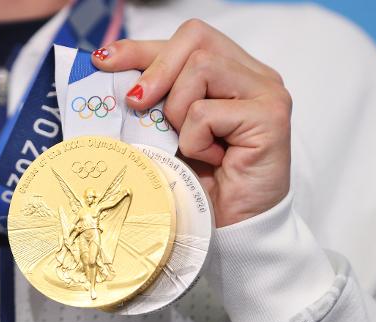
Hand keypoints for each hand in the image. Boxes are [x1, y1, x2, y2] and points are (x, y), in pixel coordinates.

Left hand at [93, 19, 290, 226]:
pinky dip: (194, 140)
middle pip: (195, 37)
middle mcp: (253, 75)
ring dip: (177, 112)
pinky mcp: (271, 116)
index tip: (104, 60)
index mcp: (230, 72)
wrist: (229, 229)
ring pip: (200, 67)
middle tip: (136, 103)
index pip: (187, 38)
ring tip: (190, 146)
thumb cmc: (197, 182)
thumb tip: (106, 70)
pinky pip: (206, 112)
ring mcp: (267, 92)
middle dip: (155, 69)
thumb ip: (150, 98)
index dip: (142, 46)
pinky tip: (211, 161)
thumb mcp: (163, 131)